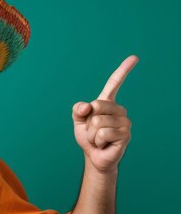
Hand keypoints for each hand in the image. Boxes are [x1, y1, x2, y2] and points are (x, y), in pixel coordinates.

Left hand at [72, 55, 137, 173]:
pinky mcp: (125, 135)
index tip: (134, 57)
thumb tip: (87, 106)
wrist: (94, 156)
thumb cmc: (88, 137)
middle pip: (96, 106)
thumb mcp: (78, 120)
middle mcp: (119, 110)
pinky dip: (97, 141)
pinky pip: (102, 133)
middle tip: (93, 131)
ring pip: (98, 122)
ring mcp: (124, 122)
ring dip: (91, 134)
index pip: (115, 83)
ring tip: (98, 139)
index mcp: (107, 103)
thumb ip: (78, 109)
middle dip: (88, 121)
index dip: (124, 70)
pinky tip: (103, 144)